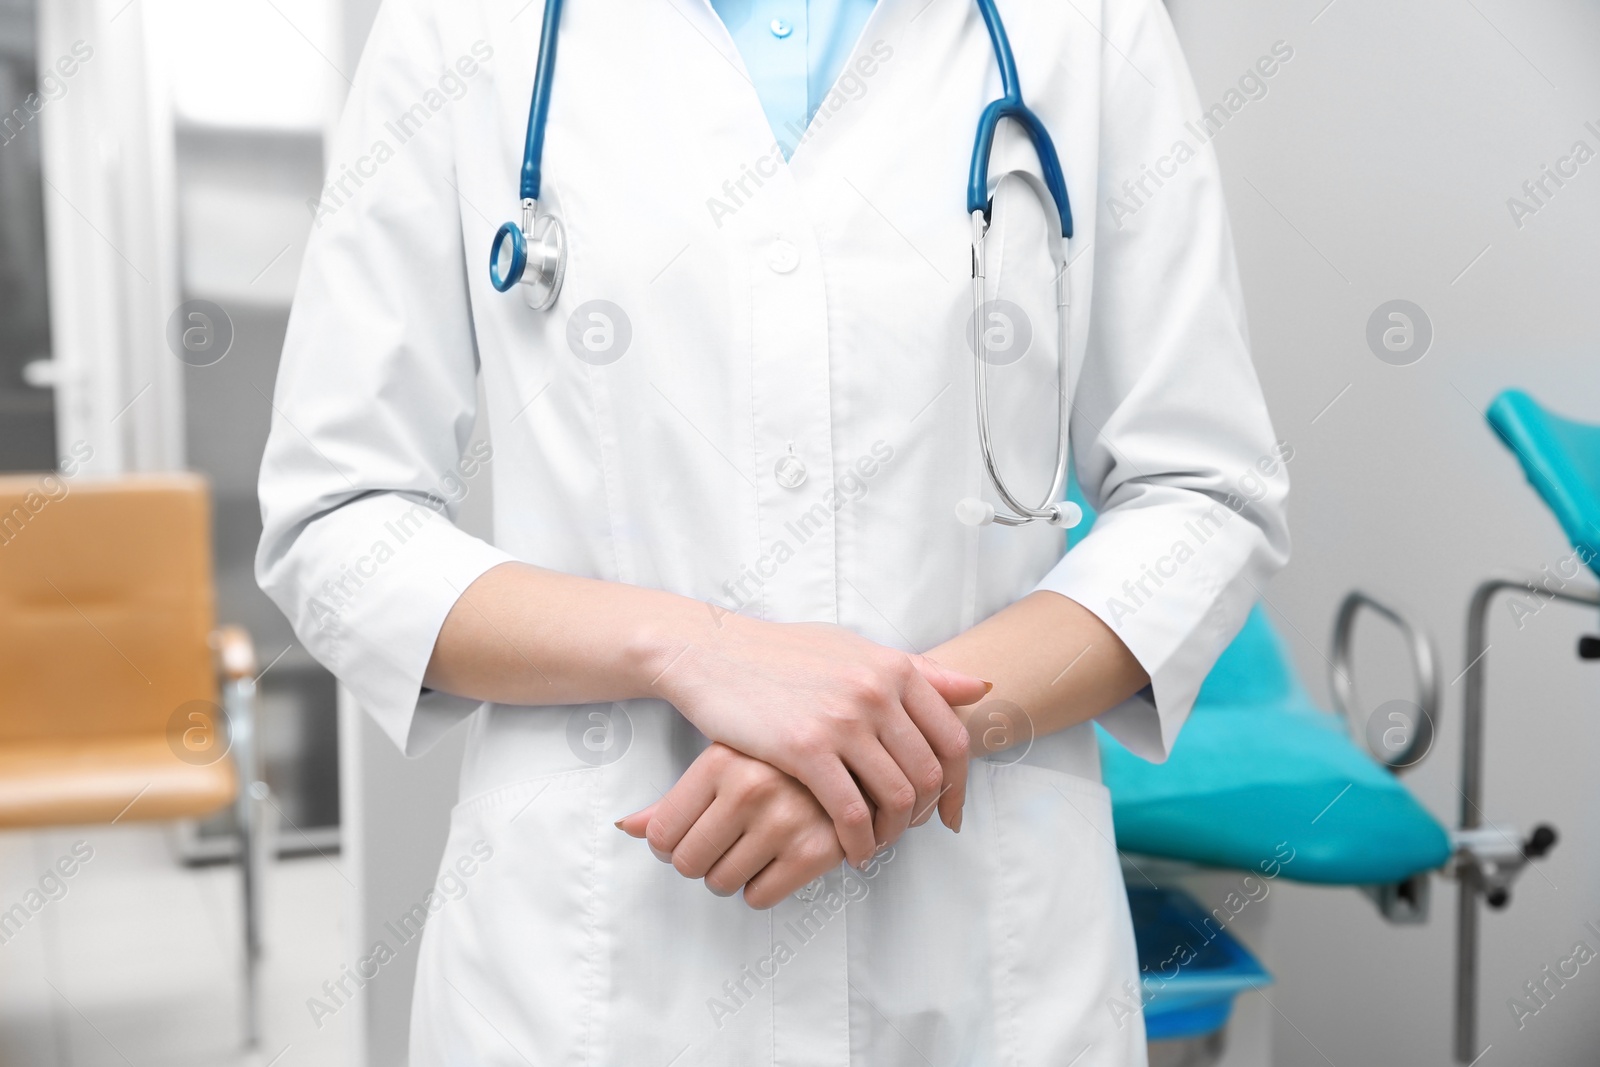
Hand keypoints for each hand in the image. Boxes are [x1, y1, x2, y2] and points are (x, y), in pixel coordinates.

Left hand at [617, 744, 845, 908]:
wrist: (855, 757)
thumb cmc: (779, 761)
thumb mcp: (724, 761)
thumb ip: (674, 799)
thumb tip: (625, 827)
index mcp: (720, 761)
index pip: (661, 836)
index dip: (672, 844)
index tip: (694, 833)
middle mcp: (750, 788)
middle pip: (688, 864)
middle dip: (703, 861)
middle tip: (728, 841)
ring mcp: (784, 820)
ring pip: (721, 884)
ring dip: (732, 875)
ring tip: (756, 845)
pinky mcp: (815, 851)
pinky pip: (759, 898)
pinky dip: (762, 888)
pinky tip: (778, 858)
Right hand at [650, 615, 987, 864]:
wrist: (715, 652)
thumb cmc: (783, 654)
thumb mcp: (855, 649)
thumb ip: (918, 671)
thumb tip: (981, 688)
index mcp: (893, 668)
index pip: (951, 738)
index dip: (957, 785)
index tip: (946, 813)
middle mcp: (877, 691)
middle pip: (929, 773)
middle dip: (923, 815)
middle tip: (904, 832)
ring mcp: (843, 720)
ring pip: (896, 797)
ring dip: (893, 832)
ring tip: (877, 842)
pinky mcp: (805, 749)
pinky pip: (851, 812)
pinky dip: (859, 841)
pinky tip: (849, 850)